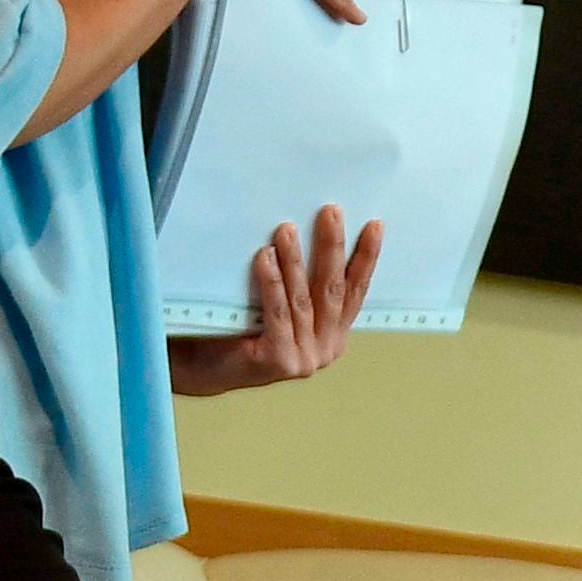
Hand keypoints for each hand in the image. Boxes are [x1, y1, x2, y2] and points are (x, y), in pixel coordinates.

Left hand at [169, 205, 383, 395]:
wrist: (207, 367)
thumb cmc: (244, 329)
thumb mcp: (286, 305)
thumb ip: (305, 285)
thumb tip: (308, 228)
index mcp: (333, 334)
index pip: (354, 291)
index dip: (366, 258)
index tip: (374, 226)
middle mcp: (325, 348)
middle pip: (332, 290)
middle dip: (333, 248)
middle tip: (331, 213)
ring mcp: (305, 358)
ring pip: (303, 299)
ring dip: (296, 261)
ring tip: (286, 230)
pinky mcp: (280, 360)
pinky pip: (277, 313)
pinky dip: (272, 283)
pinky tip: (265, 257)